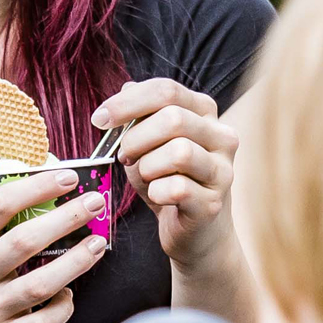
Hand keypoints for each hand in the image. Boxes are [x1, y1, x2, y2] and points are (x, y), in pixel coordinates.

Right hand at [0, 166, 106, 322]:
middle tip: (94, 202)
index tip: (67, 177)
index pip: (1, 205)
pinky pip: (44, 322)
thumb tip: (44, 199)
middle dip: (67, 217)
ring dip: (76, 261)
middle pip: (26, 240)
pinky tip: (68, 294)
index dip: (38, 187)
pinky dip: (63, 306)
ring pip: (42, 283)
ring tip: (97, 244)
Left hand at [95, 79, 238, 269]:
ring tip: (146, 178)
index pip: (166, 90)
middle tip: (125, 156)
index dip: (127, 102)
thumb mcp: (148, 145)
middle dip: (135, 139)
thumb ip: (139, 117)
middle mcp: (222, 136)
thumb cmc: (167, 182)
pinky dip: (155, 193)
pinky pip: (176, 188)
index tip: (99, 120)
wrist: (194, 234)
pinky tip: (158, 197)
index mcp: (204, 113)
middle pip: (172, 118)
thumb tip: (126, 88)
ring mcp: (222, 170)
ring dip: (147, 167)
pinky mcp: (214, 202)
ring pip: (178, 152)